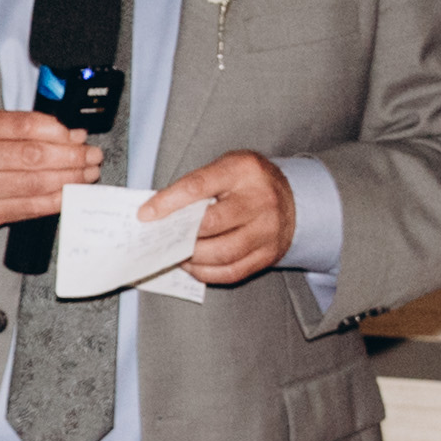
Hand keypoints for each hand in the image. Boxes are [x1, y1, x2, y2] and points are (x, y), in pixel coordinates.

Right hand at [0, 105, 102, 238]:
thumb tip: (68, 134)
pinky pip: (30, 207)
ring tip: (88, 174)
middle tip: (91, 156)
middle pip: (35, 156)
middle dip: (72, 157)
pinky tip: (70, 194)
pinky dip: (56, 201)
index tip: (76, 136)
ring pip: (36, 183)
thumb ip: (20, 128)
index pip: (26, 125)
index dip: (59, 131)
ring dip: (70, 179)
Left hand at [151, 150, 295, 280]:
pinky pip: (232, 271)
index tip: (146, 214)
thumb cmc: (249, 183)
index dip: (168, 203)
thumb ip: (197, 186)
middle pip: (211, 224)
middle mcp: (259, 200)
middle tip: (160, 239)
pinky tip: (193, 265)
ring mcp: (267, 230)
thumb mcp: (227, 168)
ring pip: (222, 253)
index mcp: (243, 170)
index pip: (198, 186)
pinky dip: (206, 272)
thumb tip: (160, 211)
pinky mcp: (268, 254)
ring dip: (192, 257)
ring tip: (176, 253)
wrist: (294, 201)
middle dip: (180, 235)